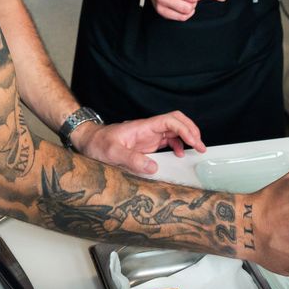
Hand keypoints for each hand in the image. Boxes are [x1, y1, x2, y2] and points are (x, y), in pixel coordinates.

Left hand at [70, 111, 206, 174]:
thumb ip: (131, 159)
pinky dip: (178, 145)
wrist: (88, 140)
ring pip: (174, 130)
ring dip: (187, 138)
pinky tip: (181, 155)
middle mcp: (148, 129)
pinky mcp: (146, 144)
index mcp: (143, 127)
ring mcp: (148, 136)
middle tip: (201, 146)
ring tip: (197, 150)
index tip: (195, 142)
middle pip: (176, 121)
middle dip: (191, 130)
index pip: (170, 121)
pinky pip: (167, 140)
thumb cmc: (97, 144)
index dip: (185, 129)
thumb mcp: (112, 153)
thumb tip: (153, 168)